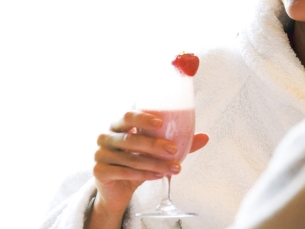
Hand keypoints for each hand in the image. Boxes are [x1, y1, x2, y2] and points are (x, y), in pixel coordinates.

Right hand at [88, 111, 207, 227]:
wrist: (117, 189)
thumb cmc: (138, 161)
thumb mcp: (156, 151)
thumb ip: (178, 142)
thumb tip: (205, 137)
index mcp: (119, 124)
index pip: (128, 115)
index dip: (142, 118)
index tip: (160, 123)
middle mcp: (106, 136)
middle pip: (129, 138)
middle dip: (154, 144)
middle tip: (173, 150)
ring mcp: (100, 153)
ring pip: (130, 158)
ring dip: (154, 164)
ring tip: (174, 168)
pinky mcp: (98, 171)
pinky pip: (123, 172)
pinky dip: (143, 175)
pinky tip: (158, 176)